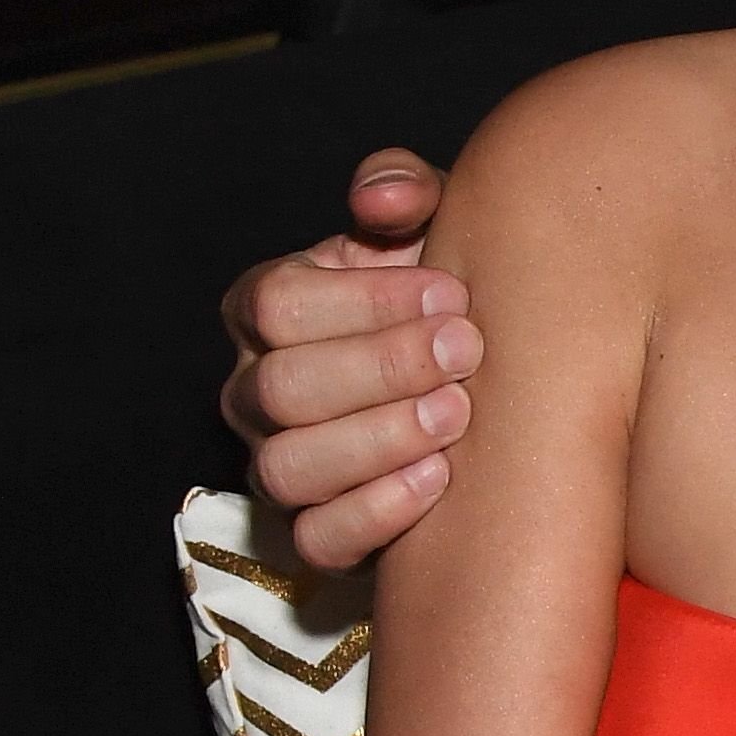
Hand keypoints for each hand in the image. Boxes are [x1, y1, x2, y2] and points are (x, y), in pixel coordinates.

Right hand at [220, 150, 475, 569]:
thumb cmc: (442, 299)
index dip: (364, 300)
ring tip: (457, 415)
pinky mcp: (314, 535)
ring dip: (378, 441)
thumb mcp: (430, 230)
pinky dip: (376, 514)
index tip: (450, 292)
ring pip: (288, 469)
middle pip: (280, 389)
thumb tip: (383, 201)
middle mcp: (254, 392)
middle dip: (380, 368)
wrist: (480, 384)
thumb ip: (405, 194)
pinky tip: (439, 480)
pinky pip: (317, 540)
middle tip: (466, 352)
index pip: (277, 304)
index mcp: (266, 310)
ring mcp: (277, 467)